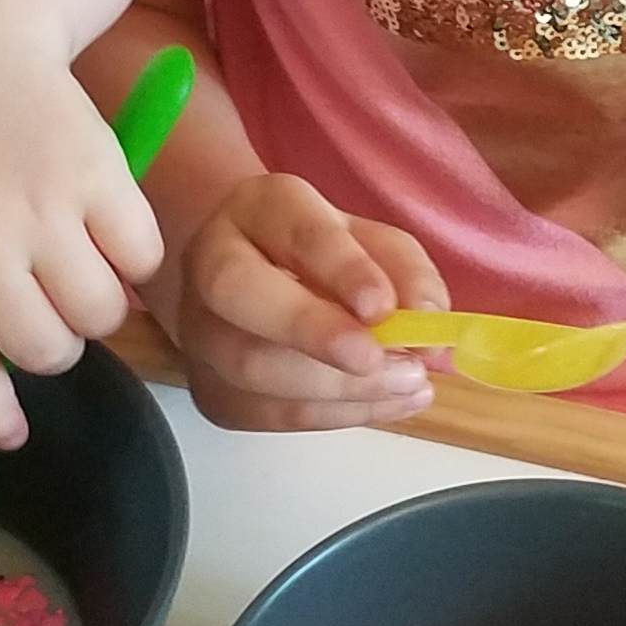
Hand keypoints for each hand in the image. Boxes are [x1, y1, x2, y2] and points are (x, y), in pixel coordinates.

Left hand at [0, 37, 165, 446]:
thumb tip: (0, 400)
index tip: (11, 434)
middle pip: (48, 352)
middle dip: (55, 340)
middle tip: (49, 302)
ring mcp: (43, 213)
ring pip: (102, 316)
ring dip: (98, 303)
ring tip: (80, 261)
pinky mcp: (100, 177)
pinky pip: (143, 260)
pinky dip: (135, 256)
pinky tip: (108, 224)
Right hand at [164, 173, 442, 433]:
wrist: (259, 280)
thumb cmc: (324, 259)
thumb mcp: (375, 244)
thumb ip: (406, 272)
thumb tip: (428, 319)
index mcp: (260, 209)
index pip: (295, 230)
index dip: (341, 269)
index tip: (384, 307)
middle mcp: (212, 261)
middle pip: (240, 293)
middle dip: (312, 331)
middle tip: (378, 361)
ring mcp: (197, 330)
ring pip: (248, 366)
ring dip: (336, 388)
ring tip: (407, 385)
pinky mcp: (208, 389)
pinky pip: (264, 414)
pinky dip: (333, 416)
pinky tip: (385, 404)